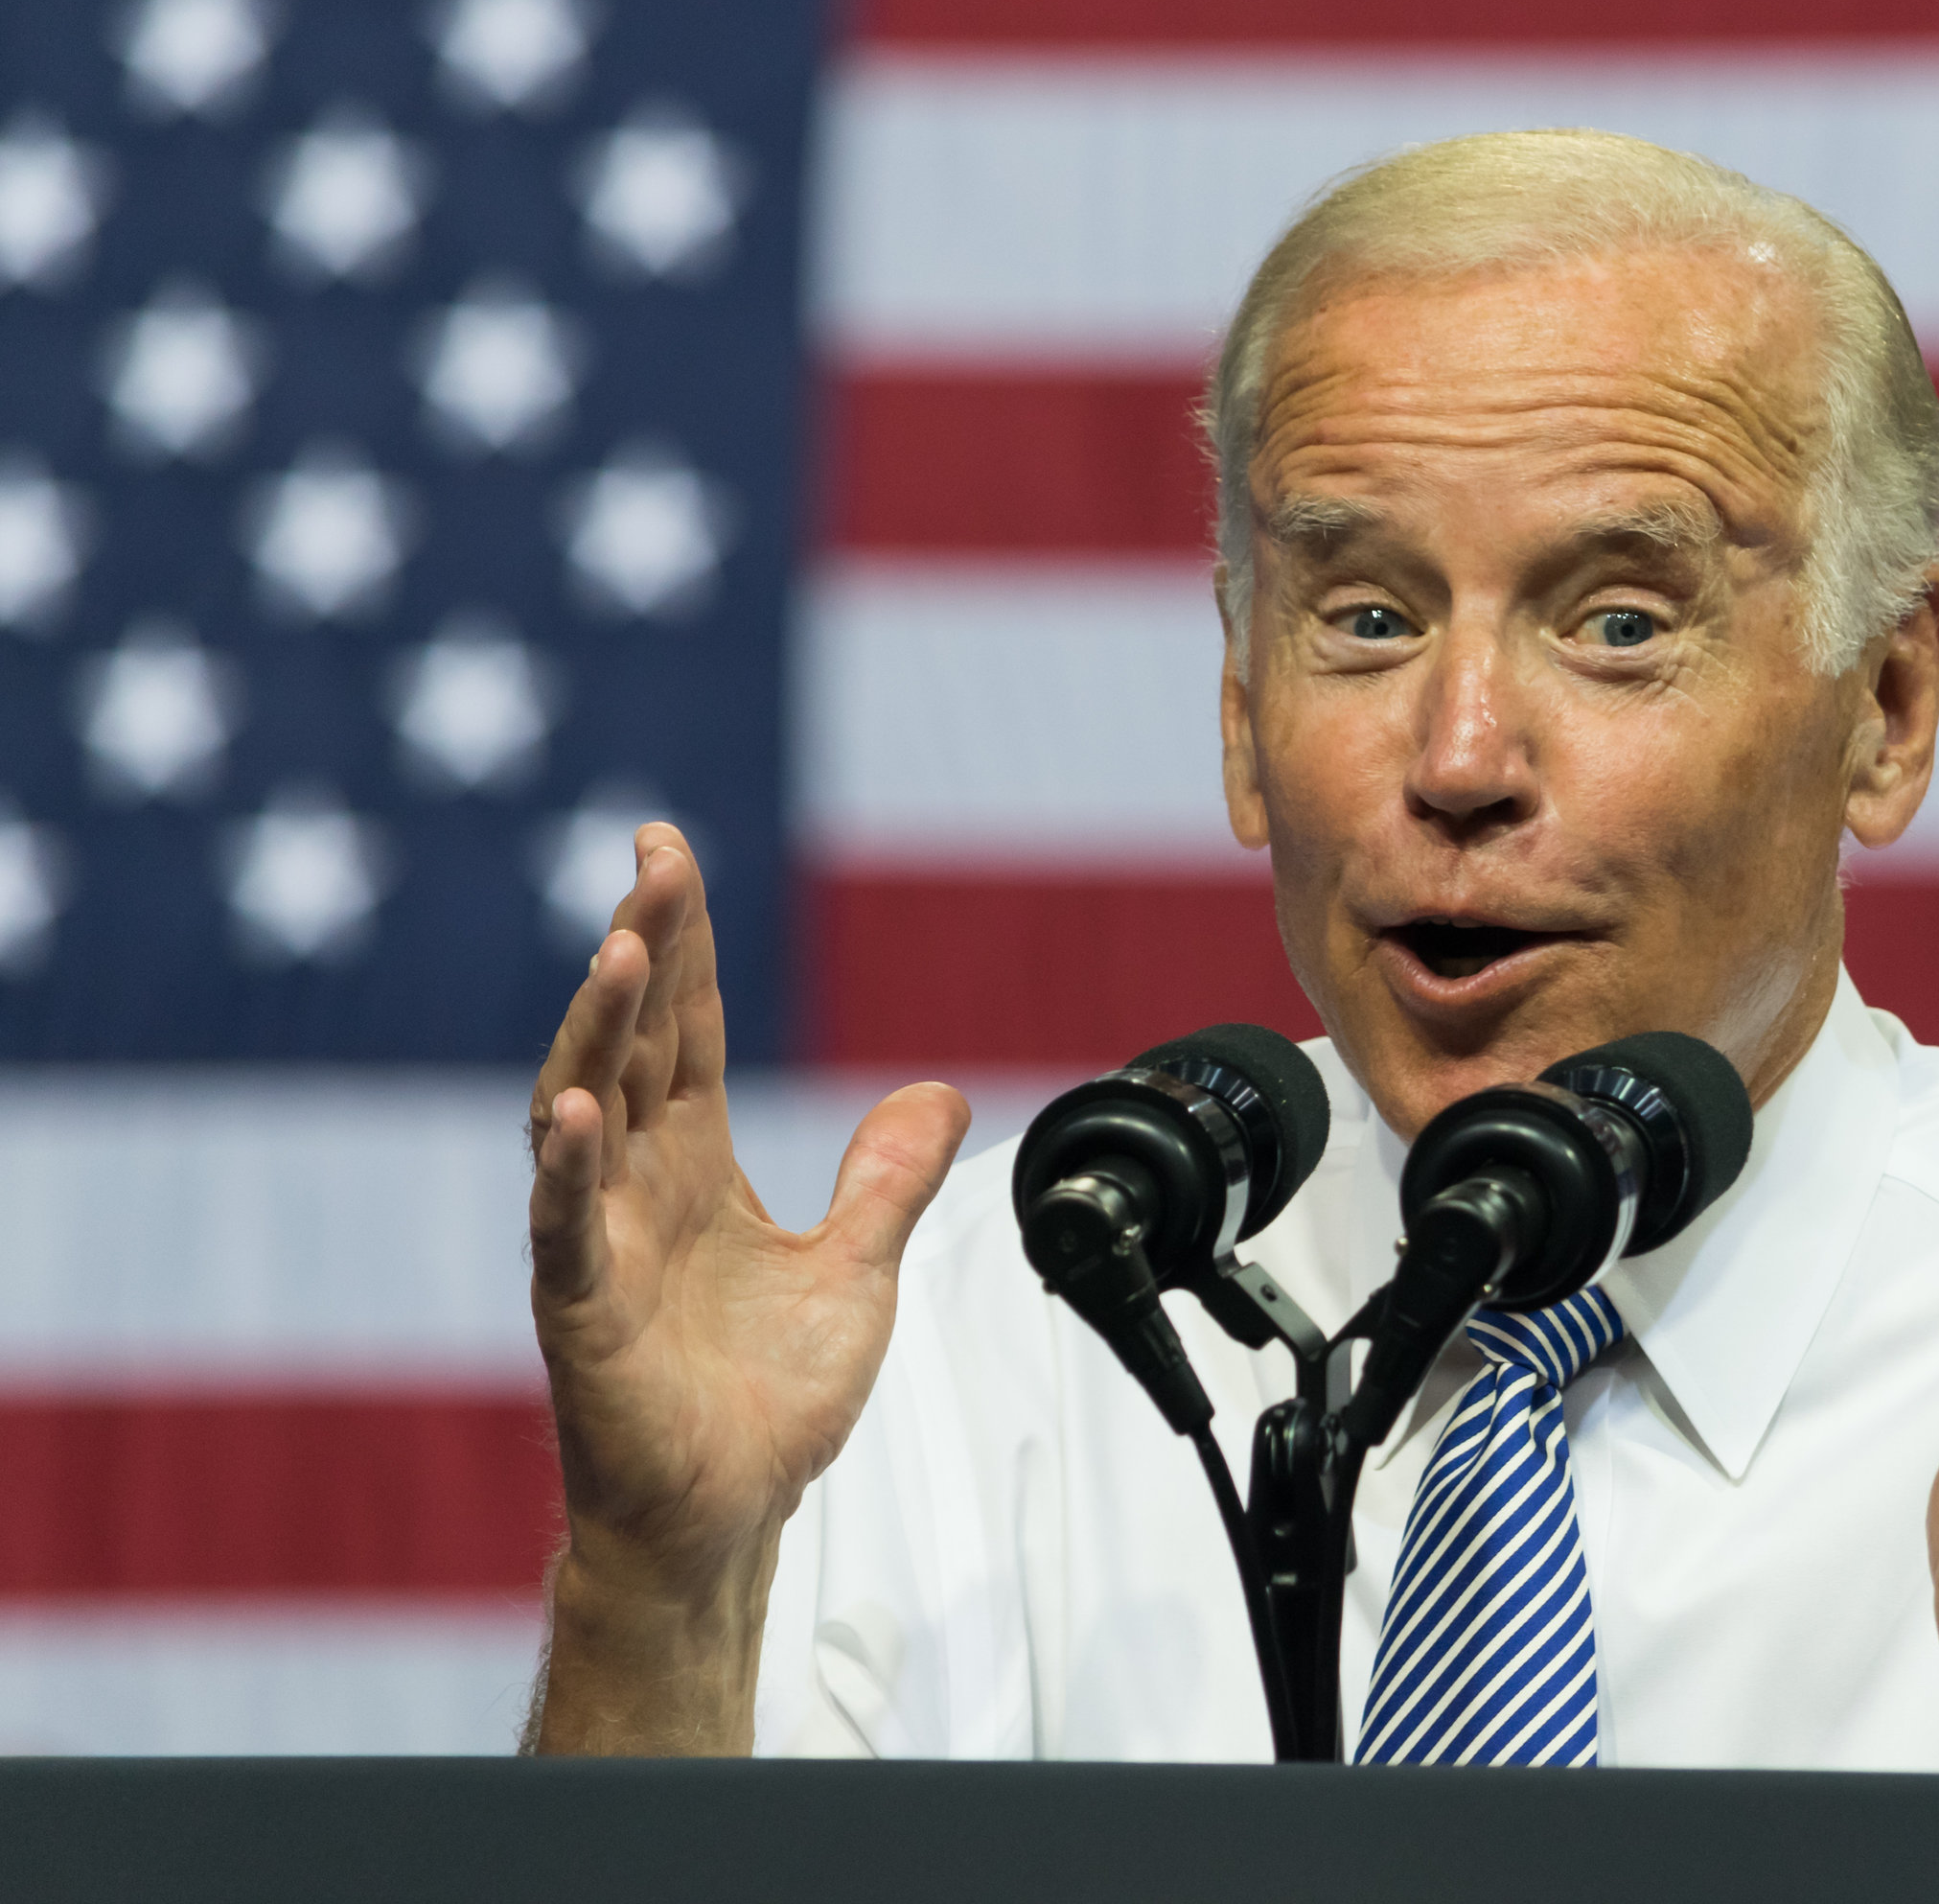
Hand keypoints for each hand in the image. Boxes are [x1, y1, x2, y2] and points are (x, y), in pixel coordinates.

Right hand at [524, 824, 968, 1751]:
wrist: (725, 1518)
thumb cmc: (768, 1404)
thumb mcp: (857, 1272)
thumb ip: (887, 1179)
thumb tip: (939, 1090)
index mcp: (695, 1167)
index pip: (687, 1033)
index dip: (686, 947)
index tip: (670, 855)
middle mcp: (637, 1187)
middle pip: (634, 1043)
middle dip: (645, 948)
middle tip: (655, 859)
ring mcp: (600, 1243)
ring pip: (584, 1112)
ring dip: (598, 1029)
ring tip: (620, 948)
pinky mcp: (582, 1313)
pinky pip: (565, 1228)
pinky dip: (566, 1167)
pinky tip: (575, 1107)